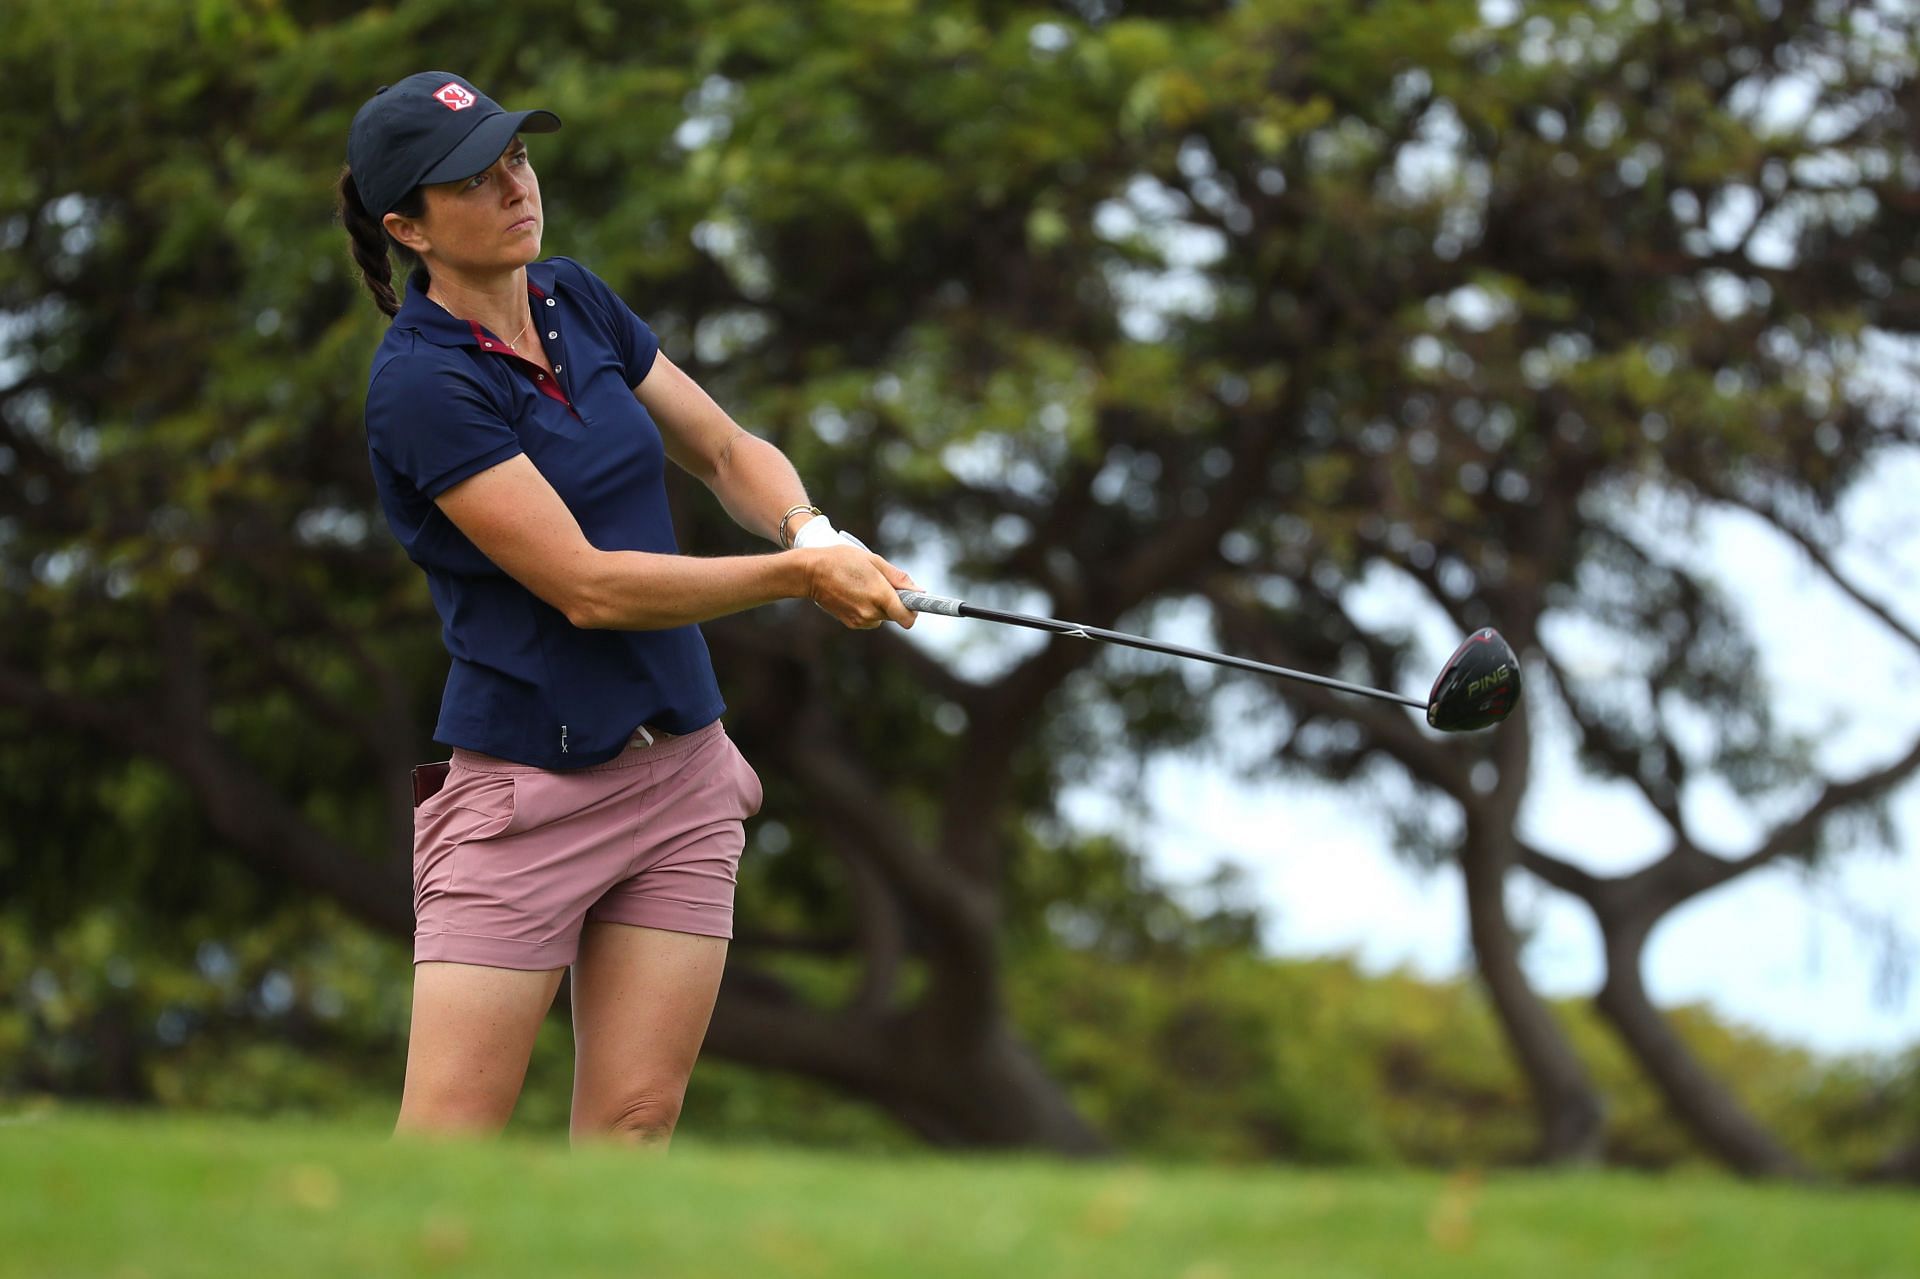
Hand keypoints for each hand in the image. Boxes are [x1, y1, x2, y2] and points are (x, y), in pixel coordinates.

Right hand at [803, 543, 919, 629]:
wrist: (810, 572)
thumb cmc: (842, 560)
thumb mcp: (873, 561)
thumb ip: (898, 578)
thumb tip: (918, 591)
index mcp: (880, 595)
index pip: (907, 617)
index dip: (914, 610)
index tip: (914, 601)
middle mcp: (871, 612)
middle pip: (896, 615)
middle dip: (895, 602)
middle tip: (882, 584)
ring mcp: (859, 620)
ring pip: (882, 617)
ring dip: (881, 606)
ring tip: (865, 586)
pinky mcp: (851, 623)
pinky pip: (869, 619)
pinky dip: (868, 609)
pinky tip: (856, 594)